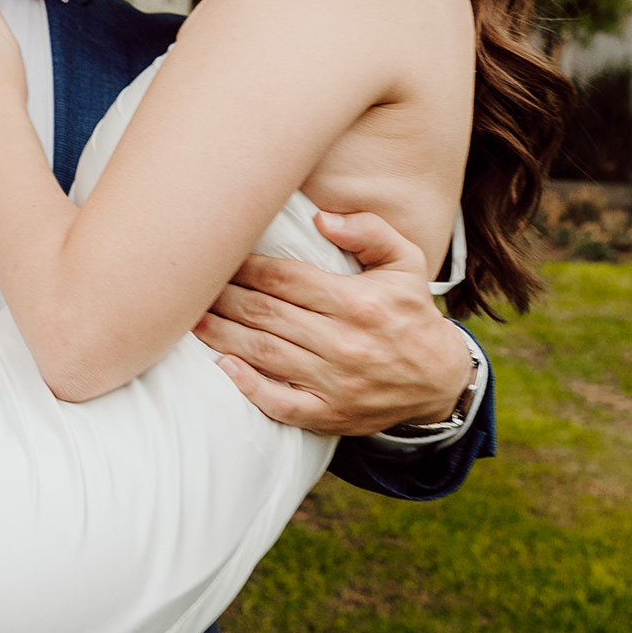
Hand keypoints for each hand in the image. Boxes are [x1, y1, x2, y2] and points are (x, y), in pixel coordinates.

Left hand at [193, 211, 473, 432]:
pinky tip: (222, 366)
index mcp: (359, 302)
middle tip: (193, 283)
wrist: (440, 380)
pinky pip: (280, 403)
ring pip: (263, 353)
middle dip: (224, 296)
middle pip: (265, 313)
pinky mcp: (329, 414)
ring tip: (191, 317)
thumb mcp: (406, 263)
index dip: (245, 266)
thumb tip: (321, 218)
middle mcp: (344, 342)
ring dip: (222, 334)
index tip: (220, 255)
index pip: (284, 279)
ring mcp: (335, 382)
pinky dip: (248, 387)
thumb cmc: (410, 313)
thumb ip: (369, 231)